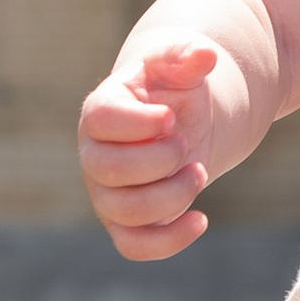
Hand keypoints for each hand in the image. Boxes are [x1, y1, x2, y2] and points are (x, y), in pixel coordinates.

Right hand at [79, 43, 242, 261]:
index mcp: (101, 111)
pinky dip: (169, 241)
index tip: (171, 117)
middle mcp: (95, 155)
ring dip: (171, 197)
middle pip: (108, 170)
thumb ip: (187, 54)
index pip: (100, 120)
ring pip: (125, 212)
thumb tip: (205, 55)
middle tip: (186, 145)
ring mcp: (107, 193)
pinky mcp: (127, 223)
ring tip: (199, 171)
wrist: (181, 122)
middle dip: (157, 161)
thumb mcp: (180, 63)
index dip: (137, 123)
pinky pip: (134, 246)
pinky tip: (201, 220)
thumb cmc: (174, 88)